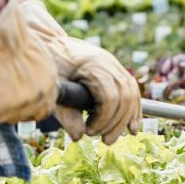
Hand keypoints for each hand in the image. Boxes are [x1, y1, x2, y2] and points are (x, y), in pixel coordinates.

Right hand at [0, 0, 57, 123]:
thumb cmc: (10, 34)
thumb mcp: (37, 54)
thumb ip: (39, 74)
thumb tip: (32, 82)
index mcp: (49, 85)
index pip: (44, 109)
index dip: (30, 107)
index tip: (18, 101)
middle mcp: (35, 99)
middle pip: (23, 116)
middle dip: (11, 109)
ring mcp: (15, 106)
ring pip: (2, 118)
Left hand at [21, 1, 140, 144]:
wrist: (52, 42)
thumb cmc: (50, 64)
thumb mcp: (54, 89)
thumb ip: (65, 113)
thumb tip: (79, 136)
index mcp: (93, 65)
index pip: (110, 97)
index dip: (103, 119)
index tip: (89, 132)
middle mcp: (108, 63)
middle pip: (125, 98)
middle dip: (116, 124)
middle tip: (103, 141)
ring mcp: (115, 65)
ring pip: (132, 94)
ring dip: (126, 120)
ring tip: (112, 138)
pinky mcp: (116, 69)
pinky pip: (132, 90)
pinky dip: (134, 110)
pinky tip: (132, 127)